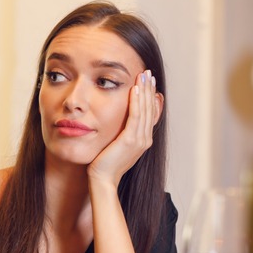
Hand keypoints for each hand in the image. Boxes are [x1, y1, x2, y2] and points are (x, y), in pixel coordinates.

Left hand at [87, 69, 162, 186]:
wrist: (102, 180)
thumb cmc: (104, 164)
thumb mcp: (116, 145)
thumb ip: (121, 132)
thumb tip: (118, 120)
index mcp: (143, 140)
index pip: (150, 113)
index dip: (150, 96)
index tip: (148, 82)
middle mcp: (145, 139)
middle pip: (150, 108)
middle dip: (149, 89)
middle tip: (148, 73)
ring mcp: (140, 140)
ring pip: (144, 110)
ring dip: (145, 91)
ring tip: (144, 75)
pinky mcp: (130, 140)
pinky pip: (135, 116)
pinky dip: (136, 102)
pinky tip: (135, 89)